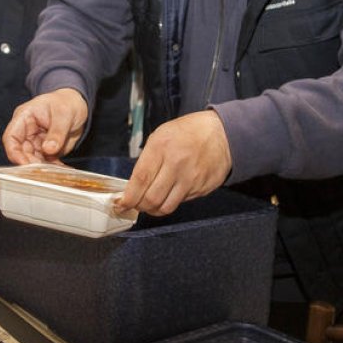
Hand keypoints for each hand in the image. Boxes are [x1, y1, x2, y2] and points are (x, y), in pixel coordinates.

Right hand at [2, 88, 88, 163]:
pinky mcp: (46, 150)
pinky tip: (62, 170)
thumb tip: (48, 149)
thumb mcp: (64, 113)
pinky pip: (46, 162)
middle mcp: (27, 131)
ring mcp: (36, 141)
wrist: (76, 104)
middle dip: (31, 163)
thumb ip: (56, 132)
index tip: (24, 164)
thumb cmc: (66, 101)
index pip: (11, 137)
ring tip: (55, 172)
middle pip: (21, 152)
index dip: (14, 152)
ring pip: (33, 160)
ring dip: (43, 168)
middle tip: (44, 171)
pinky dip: (53, 168)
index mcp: (24, 117)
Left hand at [116, 110, 232, 215]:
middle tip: (135, 204)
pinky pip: (181, 203)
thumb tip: (133, 186)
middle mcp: (176, 164)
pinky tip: (170, 193)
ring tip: (150, 204)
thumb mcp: (161, 136)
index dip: (128, 197)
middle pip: (151, 199)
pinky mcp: (202, 188)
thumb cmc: (187, 132)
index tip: (120, 204)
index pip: (140, 180)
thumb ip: (147, 160)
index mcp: (162, 147)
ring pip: (166, 207)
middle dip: (139, 206)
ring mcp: (191, 178)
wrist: (222, 134)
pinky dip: (171, 202)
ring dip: (154, 210)